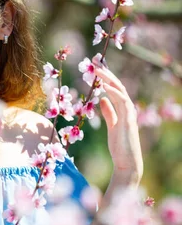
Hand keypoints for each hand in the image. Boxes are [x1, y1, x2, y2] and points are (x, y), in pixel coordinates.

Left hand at [94, 65, 142, 184]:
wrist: (127, 162)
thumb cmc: (119, 146)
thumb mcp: (111, 126)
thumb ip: (109, 112)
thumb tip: (102, 99)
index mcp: (123, 109)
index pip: (114, 88)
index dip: (106, 77)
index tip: (95, 67)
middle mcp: (127, 108)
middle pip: (117, 85)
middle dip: (106, 73)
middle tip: (94, 61)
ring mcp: (129, 113)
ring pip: (120, 90)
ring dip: (108, 78)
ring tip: (96, 69)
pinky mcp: (128, 119)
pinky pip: (122, 102)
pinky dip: (114, 92)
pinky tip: (104, 86)